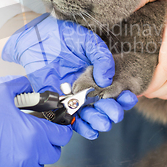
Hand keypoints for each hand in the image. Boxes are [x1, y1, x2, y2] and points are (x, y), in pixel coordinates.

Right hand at [0, 76, 71, 166]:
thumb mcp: (1, 89)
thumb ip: (24, 86)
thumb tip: (34, 86)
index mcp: (32, 133)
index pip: (62, 135)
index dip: (61, 126)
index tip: (57, 122)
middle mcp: (27, 155)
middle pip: (52, 152)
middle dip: (49, 140)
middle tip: (38, 127)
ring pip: (37, 164)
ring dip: (35, 153)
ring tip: (22, 138)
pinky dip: (19, 164)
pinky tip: (9, 149)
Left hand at [2, 13, 134, 138]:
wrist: (38, 37)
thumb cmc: (63, 36)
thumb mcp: (87, 41)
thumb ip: (101, 57)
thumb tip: (106, 80)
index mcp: (98, 74)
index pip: (115, 89)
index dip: (124, 96)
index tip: (129, 98)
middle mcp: (87, 87)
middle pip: (103, 105)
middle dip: (111, 111)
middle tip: (115, 114)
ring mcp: (73, 95)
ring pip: (89, 114)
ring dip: (98, 121)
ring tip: (103, 124)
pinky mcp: (57, 101)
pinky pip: (70, 118)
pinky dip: (80, 126)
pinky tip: (90, 130)